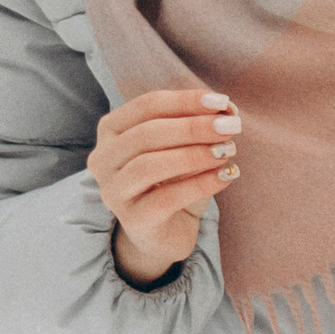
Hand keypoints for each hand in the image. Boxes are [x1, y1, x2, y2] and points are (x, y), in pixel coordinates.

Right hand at [90, 82, 238, 282]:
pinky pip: (167, 198)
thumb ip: (199, 126)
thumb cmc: (173, 181)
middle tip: (230, 126)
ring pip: (150, 166)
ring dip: (194, 155)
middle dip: (193, 127)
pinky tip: (226, 176)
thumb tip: (228, 110)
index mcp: (112, 130)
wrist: (166, 232)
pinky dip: (200, 184)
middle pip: (147, 133)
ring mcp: (114, 191)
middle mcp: (104, 159)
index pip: (147, 106)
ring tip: (227, 151)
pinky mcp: (133, 220)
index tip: (222, 102)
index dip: (185, 101)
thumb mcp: (184, 148)